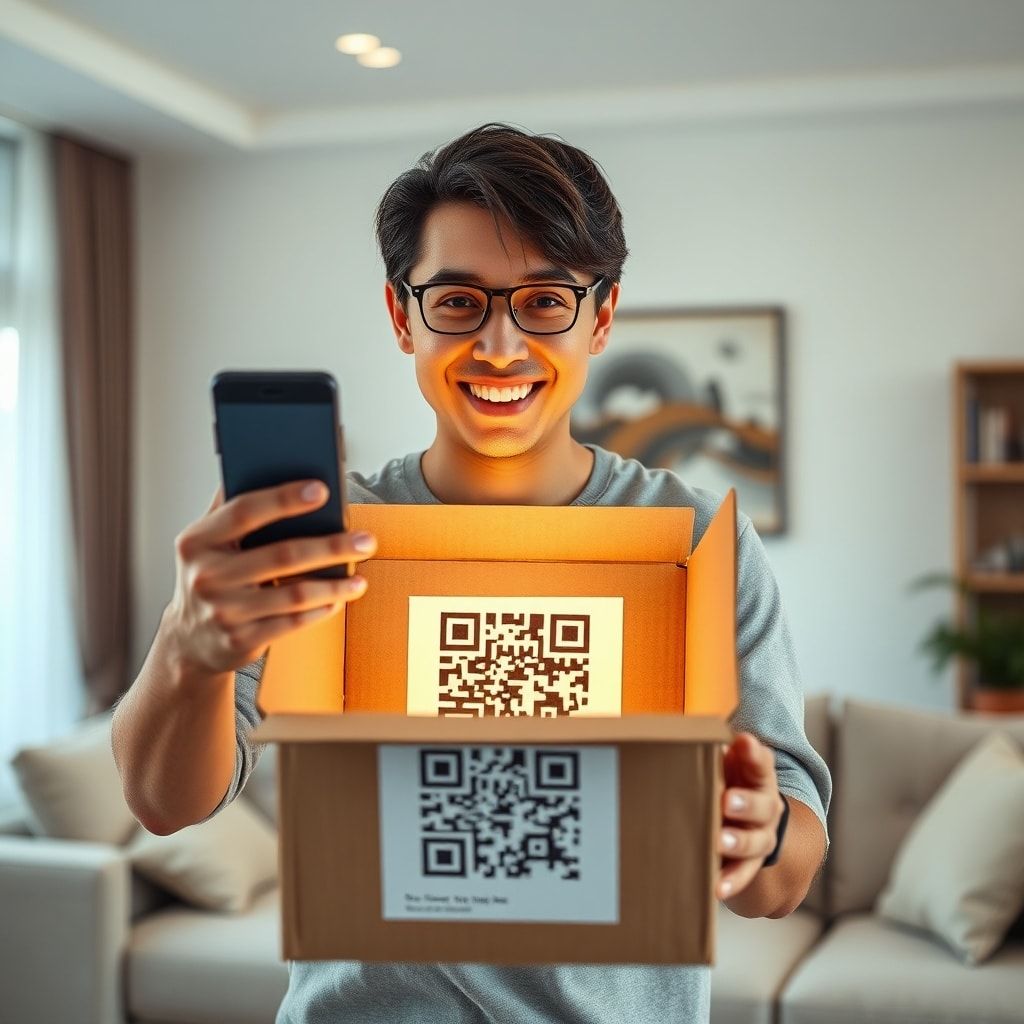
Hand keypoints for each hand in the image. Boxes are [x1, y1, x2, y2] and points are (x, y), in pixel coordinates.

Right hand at [160, 480, 375, 675]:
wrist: (190, 640)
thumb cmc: (211, 576)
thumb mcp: (207, 541)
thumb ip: (230, 506)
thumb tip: (268, 464)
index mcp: (198, 540)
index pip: (245, 511)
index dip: (284, 499)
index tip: (323, 490)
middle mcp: (207, 576)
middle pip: (282, 555)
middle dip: (331, 546)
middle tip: (365, 540)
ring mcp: (223, 611)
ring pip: (293, 594)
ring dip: (334, 585)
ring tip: (359, 578)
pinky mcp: (241, 640)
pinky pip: (292, 623)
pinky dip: (320, 609)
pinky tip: (338, 599)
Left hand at [717, 732, 784, 899]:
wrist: (751, 825)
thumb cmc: (732, 784)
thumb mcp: (732, 765)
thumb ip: (730, 753)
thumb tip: (721, 739)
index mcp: (761, 781)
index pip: (762, 765)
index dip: (755, 755)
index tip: (745, 742)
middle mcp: (767, 811)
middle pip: (763, 807)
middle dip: (747, 804)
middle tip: (727, 801)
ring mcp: (761, 840)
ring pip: (756, 843)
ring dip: (739, 843)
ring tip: (720, 842)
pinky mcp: (747, 865)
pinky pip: (742, 875)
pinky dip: (731, 881)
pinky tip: (717, 887)